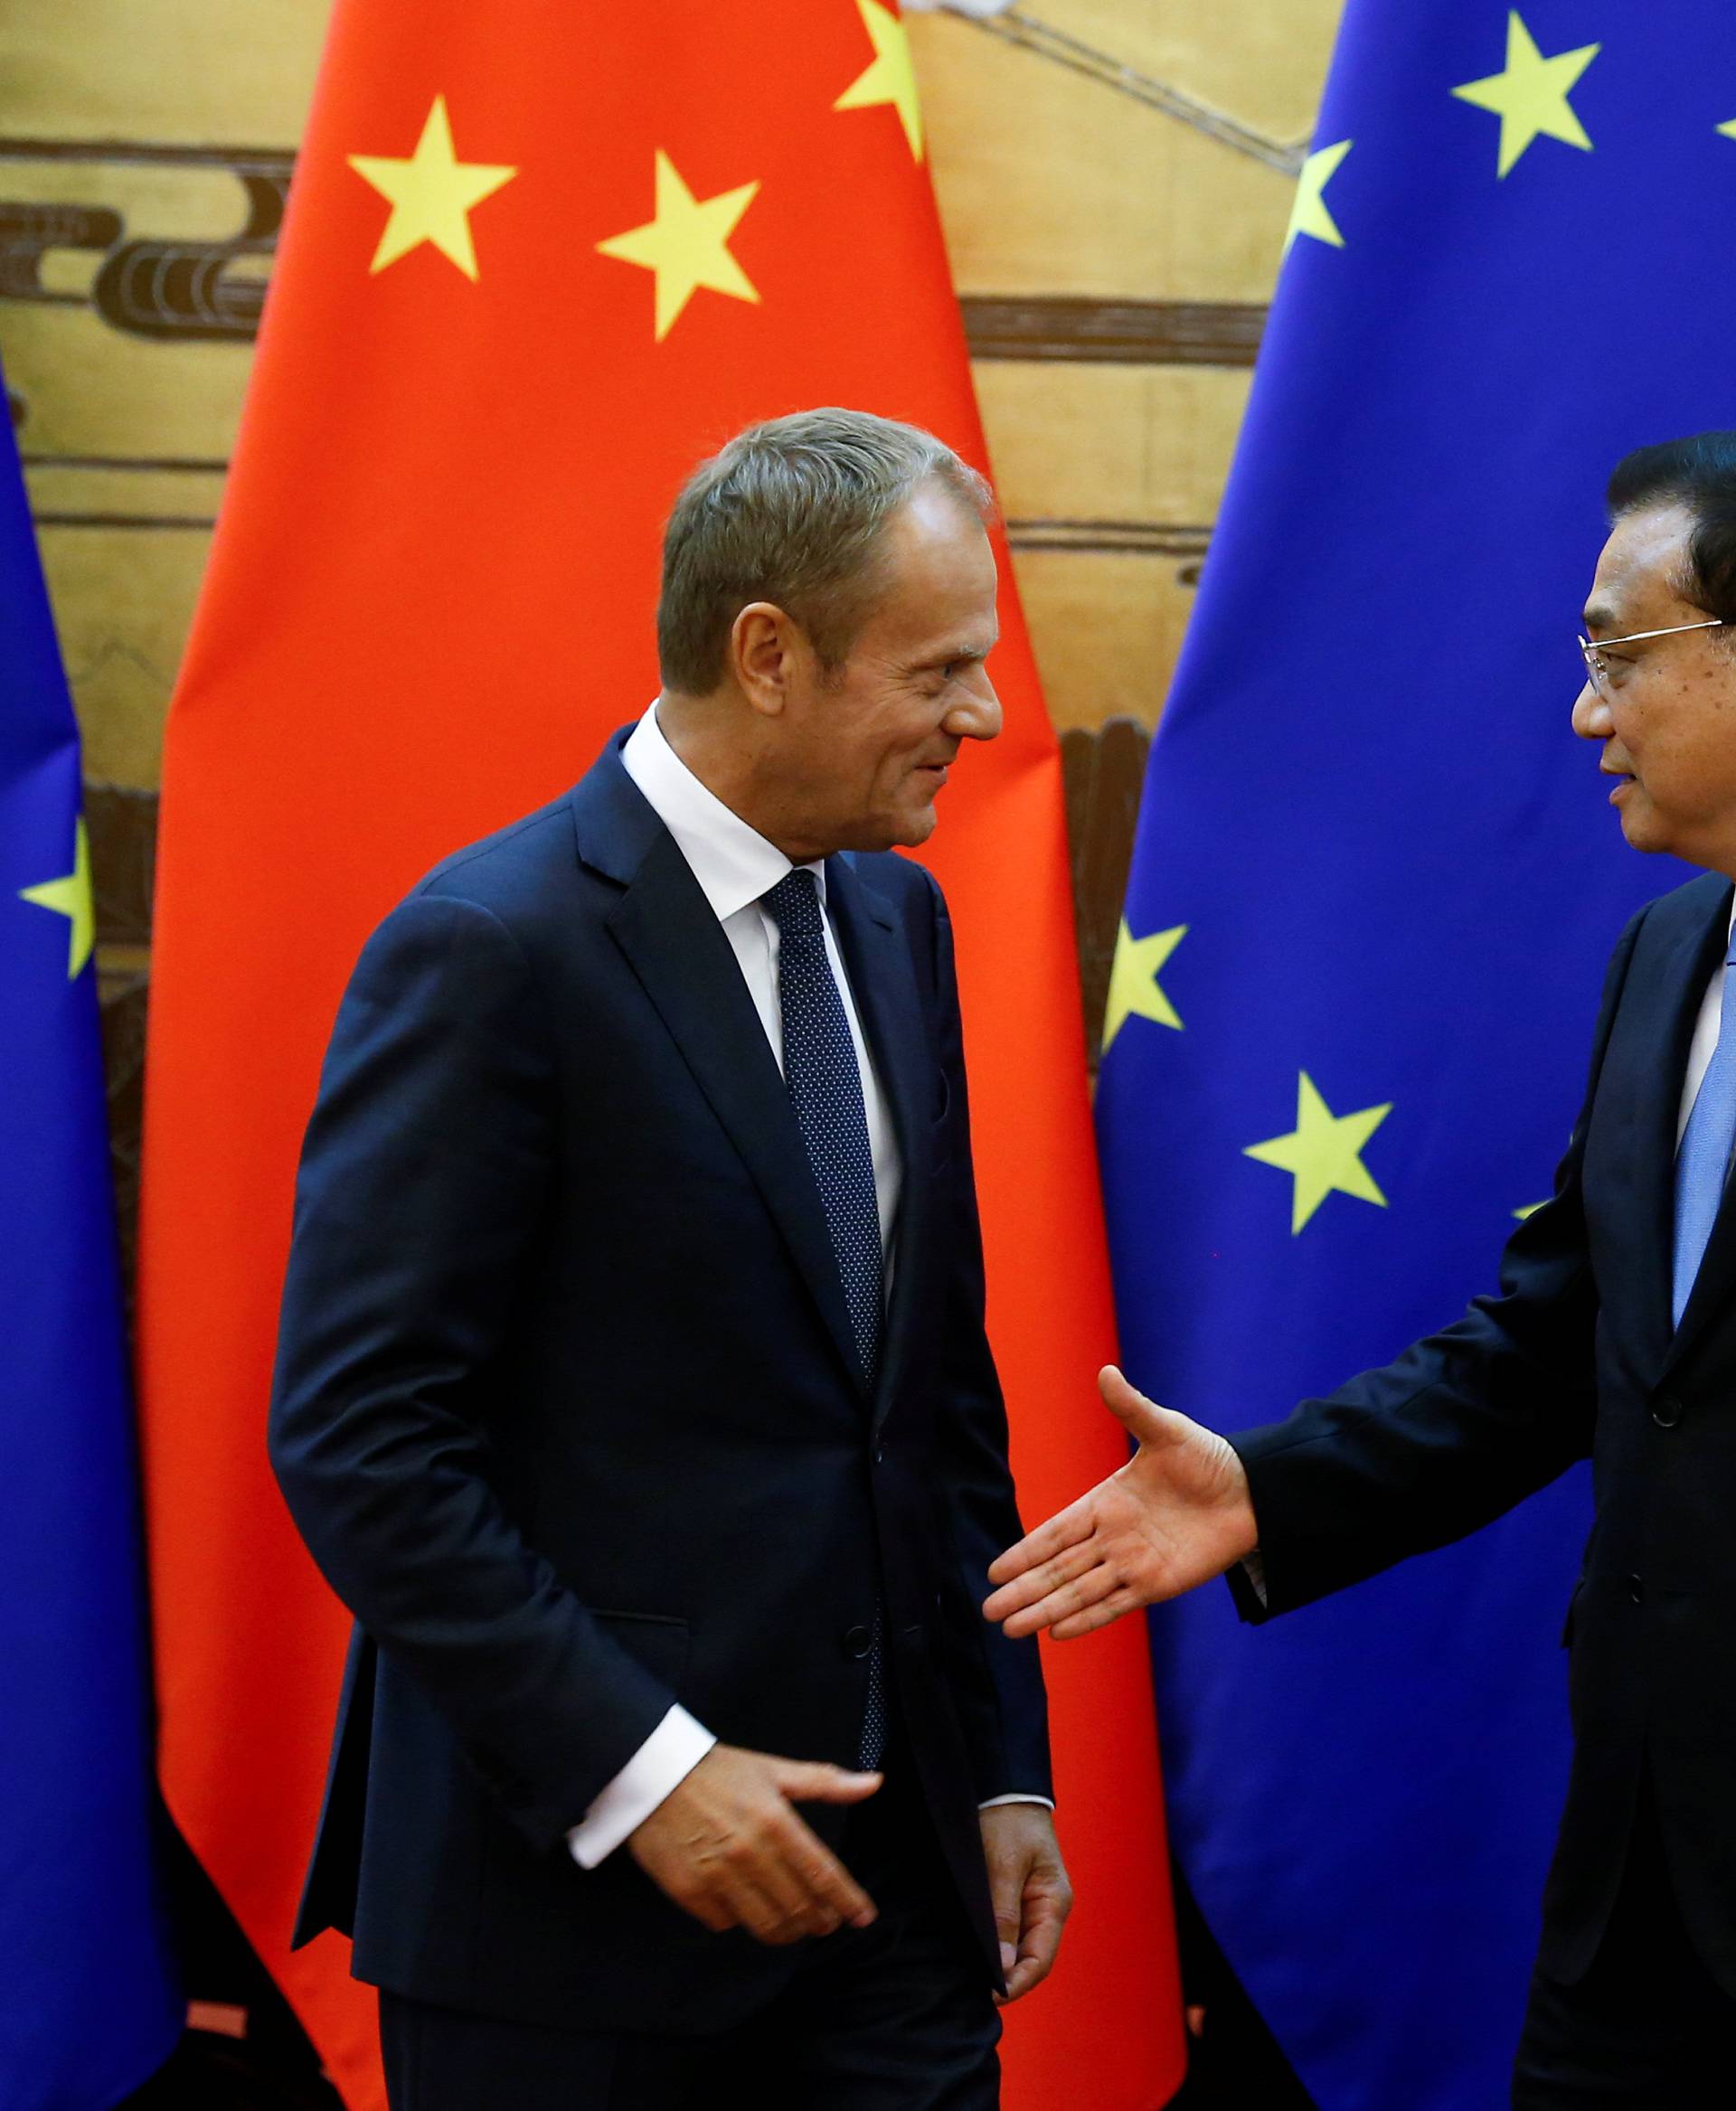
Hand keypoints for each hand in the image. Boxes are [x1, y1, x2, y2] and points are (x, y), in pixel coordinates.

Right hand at [628, 1743, 880, 1943]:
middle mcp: (751, 1853)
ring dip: (786, 1930)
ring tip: (793, 1925)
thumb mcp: (773, 1769)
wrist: (651, 1773)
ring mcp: (718, 1876)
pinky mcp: (689, 1891)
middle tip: (826, 1923)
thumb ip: (825, 1782)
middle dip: (818, 1920)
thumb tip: (874, 1783)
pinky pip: (725, 1922)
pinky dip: (740, 1919)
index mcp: (777, 1821)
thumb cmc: (718, 1770)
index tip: (863, 1917)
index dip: (847, 1901)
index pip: (823, 1874)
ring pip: (766, 1924)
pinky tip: (745, 1908)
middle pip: (797, 1907)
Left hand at [980, 1804, 1071, 2002]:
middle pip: (1030, 1958)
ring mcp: (1033, 1902)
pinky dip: (993, 1944)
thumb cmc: (1009, 1820)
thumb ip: (1003, 1915)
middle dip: (1005, 1979)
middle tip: (971, 1991)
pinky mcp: (1016, 1894)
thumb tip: (1002, 1967)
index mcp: (1054, 1902)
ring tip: (968, 1976)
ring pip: (1017, 1946)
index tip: (988, 1996)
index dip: (1016, 1984)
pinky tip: (972, 1950)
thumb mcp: (1003, 1865)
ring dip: (998, 1963)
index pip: (1040, 1960)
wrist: (1004, 1783)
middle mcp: (1047, 1908)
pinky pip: (1008, 1929)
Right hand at [982, 1366, 1257, 1638]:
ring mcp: (1133, 1564)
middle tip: (987, 1612)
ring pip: (1079, 1592)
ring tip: (1010, 1630)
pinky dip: (1086, 1620)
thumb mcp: (1165, 1430)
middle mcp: (1112, 1538)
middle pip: (1058, 1570)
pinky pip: (1115, 1605)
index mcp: (1105, 1502)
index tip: (994, 1570)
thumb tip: (1106, 1372)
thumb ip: (1131, 1409)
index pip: (1055, 1533)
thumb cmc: (1206, 1458)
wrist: (1251, 1492)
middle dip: (1023, 1591)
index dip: (1025, 1552)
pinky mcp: (1157, 1585)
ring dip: (1045, 1611)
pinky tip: (1057, 1633)